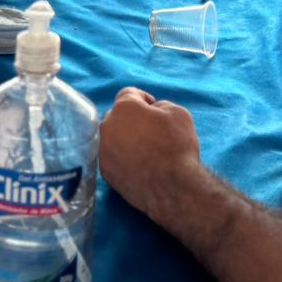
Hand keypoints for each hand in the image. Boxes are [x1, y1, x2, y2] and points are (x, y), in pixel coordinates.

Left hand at [99, 88, 205, 223]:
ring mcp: (103, 150)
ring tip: (144, 150)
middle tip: (150, 130)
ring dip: (124, 139)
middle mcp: (107, 126)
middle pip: (117, 116)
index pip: (129, 94)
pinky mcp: (105, 172)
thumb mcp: (178, 113)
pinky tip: (139, 165)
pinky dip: (122, 158)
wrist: (171, 187)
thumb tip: (153, 111)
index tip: (154, 109)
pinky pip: (112, 157)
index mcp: (123, 108)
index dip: (144, 99)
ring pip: (112, 138)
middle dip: (131, 119)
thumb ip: (161, 106)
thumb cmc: (177, 146)